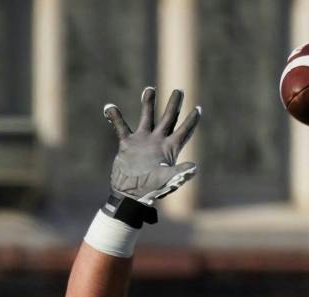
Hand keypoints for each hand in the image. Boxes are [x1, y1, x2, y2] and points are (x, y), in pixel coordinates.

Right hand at [104, 87, 200, 206]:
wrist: (129, 195)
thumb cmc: (150, 190)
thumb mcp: (167, 181)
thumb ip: (180, 174)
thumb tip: (194, 168)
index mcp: (169, 148)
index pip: (184, 130)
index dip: (192, 120)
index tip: (198, 108)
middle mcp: (157, 141)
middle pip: (168, 118)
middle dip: (173, 104)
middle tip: (179, 90)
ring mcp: (142, 141)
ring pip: (146, 117)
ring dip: (148, 103)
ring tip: (150, 88)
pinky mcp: (127, 144)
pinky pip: (121, 127)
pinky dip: (115, 117)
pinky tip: (109, 107)